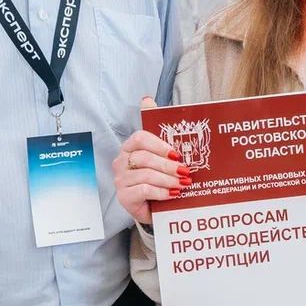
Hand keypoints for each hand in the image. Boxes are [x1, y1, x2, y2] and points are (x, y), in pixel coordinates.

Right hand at [112, 96, 189, 224]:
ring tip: (183, 184)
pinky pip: (144, 191)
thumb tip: (146, 99)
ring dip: (168, 179)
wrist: (152, 207)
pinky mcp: (124, 197)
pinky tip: (173, 194)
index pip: (140, 138)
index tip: (177, 153)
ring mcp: (120, 180)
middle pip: (144, 158)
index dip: (159, 145)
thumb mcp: (160, 155)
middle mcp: (121, 162)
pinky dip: (162, 192)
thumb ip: (156, 129)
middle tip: (185, 171)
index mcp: (129, 147)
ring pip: (146, 175)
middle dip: (168, 165)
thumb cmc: (157, 177)